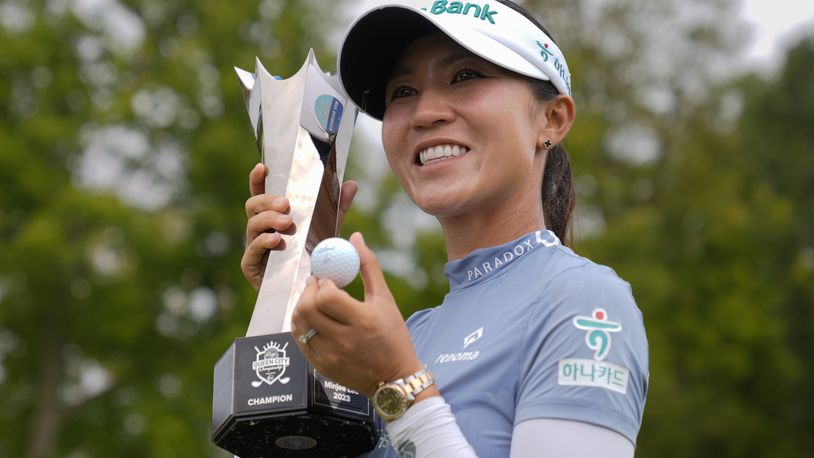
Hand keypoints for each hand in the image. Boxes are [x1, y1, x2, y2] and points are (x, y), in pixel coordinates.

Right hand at [241, 163, 357, 289]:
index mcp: (274, 217)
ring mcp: (254, 246)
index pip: (261, 194)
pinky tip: (277, 240)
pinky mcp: (251, 265)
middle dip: (268, 201)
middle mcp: (260, 229)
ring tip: (286, 223)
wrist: (308, 294)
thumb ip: (338, 208)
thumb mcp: (329, 230)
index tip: (263, 167)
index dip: (258, 180)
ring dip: (269, 219)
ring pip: (253, 224)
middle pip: (253, 205)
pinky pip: (253, 249)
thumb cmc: (313, 259)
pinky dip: (264, 242)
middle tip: (286, 204)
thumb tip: (351, 184)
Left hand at [291, 232, 422, 396]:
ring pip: (300, 324)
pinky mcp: (321, 367)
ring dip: (301, 306)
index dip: (322, 283)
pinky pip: (300, 340)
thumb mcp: (385, 300)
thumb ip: (369, 267)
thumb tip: (355, 238)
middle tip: (315, 284)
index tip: (327, 278)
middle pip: (308, 309)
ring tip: (313, 301)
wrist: (393, 380)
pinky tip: (313, 319)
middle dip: (308, 291)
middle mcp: (344, 341)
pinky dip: (302, 325)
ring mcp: (330, 356)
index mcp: (363, 322)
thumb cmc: (392, 336)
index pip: (326, 297)